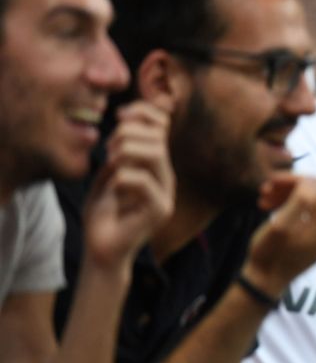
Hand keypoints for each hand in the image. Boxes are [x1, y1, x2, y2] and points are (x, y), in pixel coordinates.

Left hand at [83, 98, 174, 266]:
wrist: (102, 249)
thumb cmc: (103, 213)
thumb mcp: (107, 173)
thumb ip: (118, 151)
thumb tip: (125, 121)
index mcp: (156, 166)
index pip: (163, 127)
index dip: (144, 113)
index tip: (118, 114)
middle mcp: (165, 177)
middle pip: (157, 138)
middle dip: (127, 134)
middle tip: (107, 150)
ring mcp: (165, 194)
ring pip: (155, 154)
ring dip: (125, 152)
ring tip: (110, 164)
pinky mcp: (159, 210)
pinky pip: (141, 181)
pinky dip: (120, 178)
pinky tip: (114, 190)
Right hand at [243, 173, 315, 292]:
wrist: (267, 280)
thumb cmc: (270, 255)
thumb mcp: (280, 225)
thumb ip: (300, 200)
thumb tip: (311, 180)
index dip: (292, 180)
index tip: (268, 182)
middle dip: (289, 187)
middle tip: (264, 191)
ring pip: (312, 197)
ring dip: (288, 194)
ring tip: (265, 200)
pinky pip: (312, 208)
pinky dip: (293, 204)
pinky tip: (273, 206)